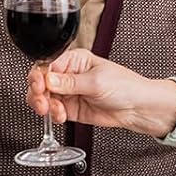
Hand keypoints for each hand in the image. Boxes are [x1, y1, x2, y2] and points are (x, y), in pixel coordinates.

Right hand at [26, 50, 175, 137]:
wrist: (138, 109)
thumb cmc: (125, 87)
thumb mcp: (96, 82)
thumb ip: (70, 83)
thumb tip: (48, 79)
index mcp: (75, 60)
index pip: (48, 64)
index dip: (39, 75)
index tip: (39, 86)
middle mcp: (69, 74)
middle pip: (41, 81)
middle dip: (38, 93)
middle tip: (43, 102)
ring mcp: (68, 92)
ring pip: (44, 97)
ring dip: (45, 105)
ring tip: (53, 111)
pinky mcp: (70, 108)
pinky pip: (53, 111)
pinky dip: (54, 115)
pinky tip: (61, 116)